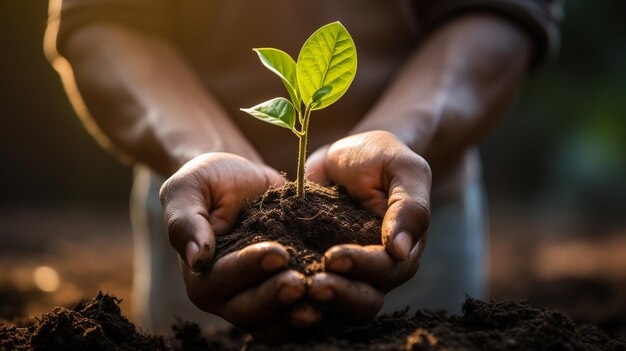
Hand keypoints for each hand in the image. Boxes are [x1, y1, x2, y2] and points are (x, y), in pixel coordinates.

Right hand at [160, 152, 306, 335]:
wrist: (243, 181)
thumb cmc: (211, 181)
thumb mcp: (189, 188)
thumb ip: (185, 220)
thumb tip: (197, 257)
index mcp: (201, 274)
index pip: (223, 279)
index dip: (250, 268)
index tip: (279, 252)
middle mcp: (226, 295)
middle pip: (248, 311)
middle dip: (276, 297)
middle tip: (303, 281)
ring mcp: (256, 299)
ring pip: (272, 323)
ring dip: (295, 315)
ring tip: (322, 296)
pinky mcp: (282, 295)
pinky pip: (294, 318)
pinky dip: (312, 315)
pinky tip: (335, 299)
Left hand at [305, 130, 430, 322]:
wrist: (346, 153)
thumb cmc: (381, 157)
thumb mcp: (403, 170)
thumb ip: (410, 207)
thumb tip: (400, 251)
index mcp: (403, 250)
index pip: (388, 271)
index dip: (362, 268)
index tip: (333, 257)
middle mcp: (376, 269)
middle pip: (364, 300)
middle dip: (339, 295)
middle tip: (311, 286)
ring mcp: (346, 272)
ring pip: (338, 306)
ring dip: (317, 303)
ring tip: (292, 290)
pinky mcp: (316, 265)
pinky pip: (309, 291)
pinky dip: (294, 298)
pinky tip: (271, 287)